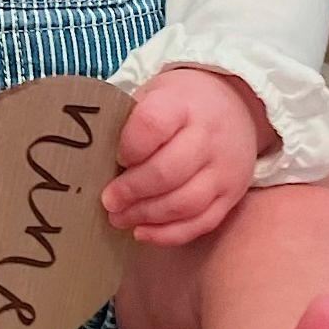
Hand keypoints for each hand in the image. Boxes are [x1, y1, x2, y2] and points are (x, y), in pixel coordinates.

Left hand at [100, 68, 264, 245]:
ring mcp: (224, 169)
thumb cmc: (179, 104)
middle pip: (168, 172)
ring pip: (185, 203)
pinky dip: (169, 234)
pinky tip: (143, 232)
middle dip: (131, 191)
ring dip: (146, 216)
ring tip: (119, 218)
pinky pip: (202, 222)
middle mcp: (208, 137)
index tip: (115, 159)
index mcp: (182, 105)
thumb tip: (94, 160)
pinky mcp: (232, 194)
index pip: (153, 125)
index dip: (129, 147)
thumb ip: (129, 122)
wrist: (235, 103)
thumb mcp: (154, 95)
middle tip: (108, 201)